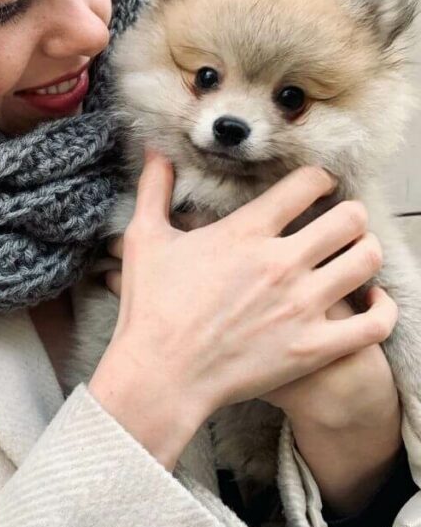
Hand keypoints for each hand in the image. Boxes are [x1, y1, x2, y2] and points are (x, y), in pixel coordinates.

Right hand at [88, 148, 395, 468]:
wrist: (161, 376)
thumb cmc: (150, 308)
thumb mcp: (144, 239)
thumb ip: (153, 188)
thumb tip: (153, 150)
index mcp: (246, 232)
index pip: (307, 185)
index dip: (318, 179)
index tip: (315, 187)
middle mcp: (281, 263)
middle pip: (349, 218)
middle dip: (349, 213)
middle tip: (339, 221)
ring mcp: (302, 306)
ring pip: (366, 260)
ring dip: (364, 251)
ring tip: (353, 254)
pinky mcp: (314, 347)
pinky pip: (375, 322)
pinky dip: (382, 307)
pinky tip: (370, 300)